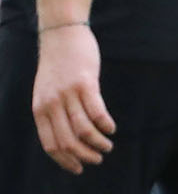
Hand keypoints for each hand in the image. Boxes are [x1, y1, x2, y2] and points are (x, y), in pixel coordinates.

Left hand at [32, 24, 114, 174]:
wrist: (62, 34)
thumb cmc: (57, 63)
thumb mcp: (46, 91)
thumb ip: (52, 110)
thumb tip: (66, 134)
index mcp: (40, 109)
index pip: (50, 144)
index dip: (65, 160)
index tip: (78, 167)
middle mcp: (51, 104)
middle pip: (67, 141)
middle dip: (84, 155)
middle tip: (97, 159)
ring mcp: (68, 94)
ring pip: (83, 129)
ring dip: (97, 143)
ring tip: (107, 146)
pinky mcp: (86, 83)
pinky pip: (97, 111)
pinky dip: (105, 125)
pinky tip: (111, 128)